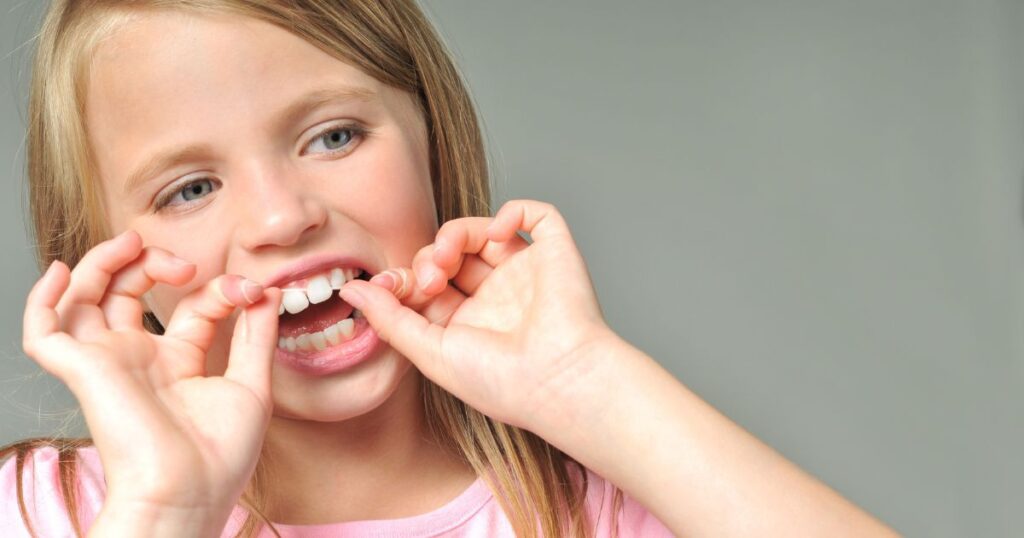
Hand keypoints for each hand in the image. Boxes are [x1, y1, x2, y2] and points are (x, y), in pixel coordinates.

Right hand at [21, 231, 280, 530]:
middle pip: (127, 294)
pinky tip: (63, 271)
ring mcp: (109, 363)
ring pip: (84, 299)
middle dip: (151, 264)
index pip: (192, 307)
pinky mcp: (83, 371)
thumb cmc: (220, 455)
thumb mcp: (251, 384)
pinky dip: (43, 298)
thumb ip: (256, 335)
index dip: (221, 290)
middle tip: (183, 263)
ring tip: (130, 242)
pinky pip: (43, 331)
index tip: (253, 292)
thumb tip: (268, 291)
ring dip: (102, 263)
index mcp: (178, 363)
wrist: (189, 491)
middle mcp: (139, 359)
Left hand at [338, 199, 617, 433]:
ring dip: (454, 234)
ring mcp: (526, 273)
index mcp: (468, 323)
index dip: (404, 277)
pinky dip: (513, 210)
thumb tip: (349, 290)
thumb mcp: (430, 353)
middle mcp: (496, 296)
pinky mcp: (555, 254)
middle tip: (428, 278)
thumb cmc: (501, 381)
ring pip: (483, 231)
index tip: (387, 286)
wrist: (558, 382)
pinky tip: (496, 231)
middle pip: (450, 254)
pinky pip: (536, 215)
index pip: (426, 284)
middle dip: (427, 258)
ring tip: (447, 257)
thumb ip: (389, 319)